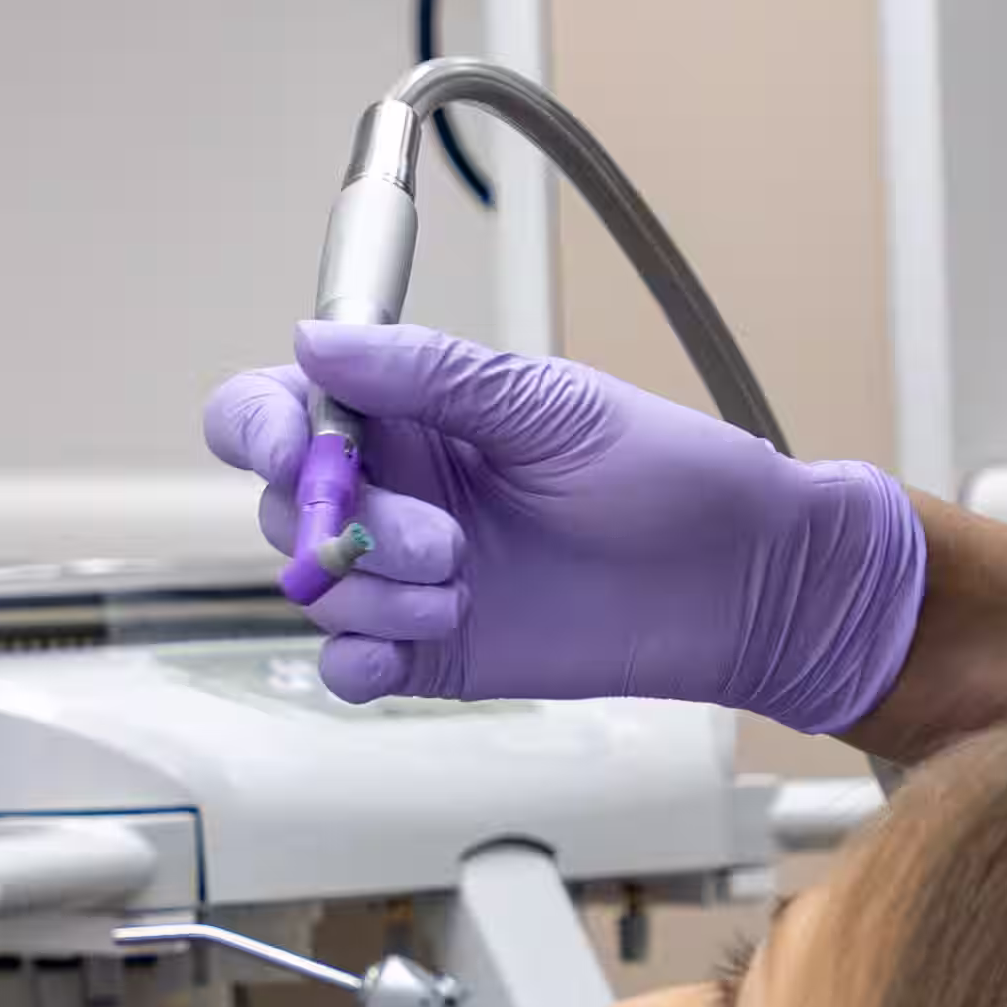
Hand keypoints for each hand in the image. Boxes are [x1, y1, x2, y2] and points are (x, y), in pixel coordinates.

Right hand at [201, 319, 925, 730]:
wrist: (744, 582)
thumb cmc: (669, 475)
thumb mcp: (551, 405)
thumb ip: (432, 375)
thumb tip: (316, 341)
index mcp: (412, 412)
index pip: (282, 409)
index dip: (262, 427)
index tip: (293, 449)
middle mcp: (396, 489)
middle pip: (284, 505)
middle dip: (341, 524)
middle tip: (444, 541)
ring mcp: (409, 574)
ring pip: (316, 588)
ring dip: (372, 595)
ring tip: (464, 589)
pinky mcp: (431, 650)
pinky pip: (344, 665)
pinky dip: (358, 661)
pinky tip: (407, 650)